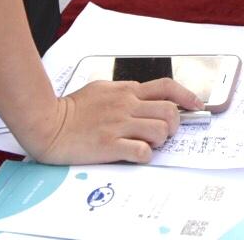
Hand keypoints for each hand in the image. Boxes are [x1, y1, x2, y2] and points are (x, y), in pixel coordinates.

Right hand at [18, 77, 200, 164]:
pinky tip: (137, 154)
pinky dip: (146, 155)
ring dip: (161, 140)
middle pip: (170, 110)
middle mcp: (126, 105)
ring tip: (149, 144)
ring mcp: (119, 125)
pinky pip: (142, 151)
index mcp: (126, 91)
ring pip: (161, 130)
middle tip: (166, 133)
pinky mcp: (109, 145)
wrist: (46, 123)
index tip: (197, 105)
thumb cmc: (71, 109)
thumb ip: (123, 92)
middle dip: (176, 124)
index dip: (187, 96)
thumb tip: (141, 96)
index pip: (166, 87)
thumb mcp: (101, 89)